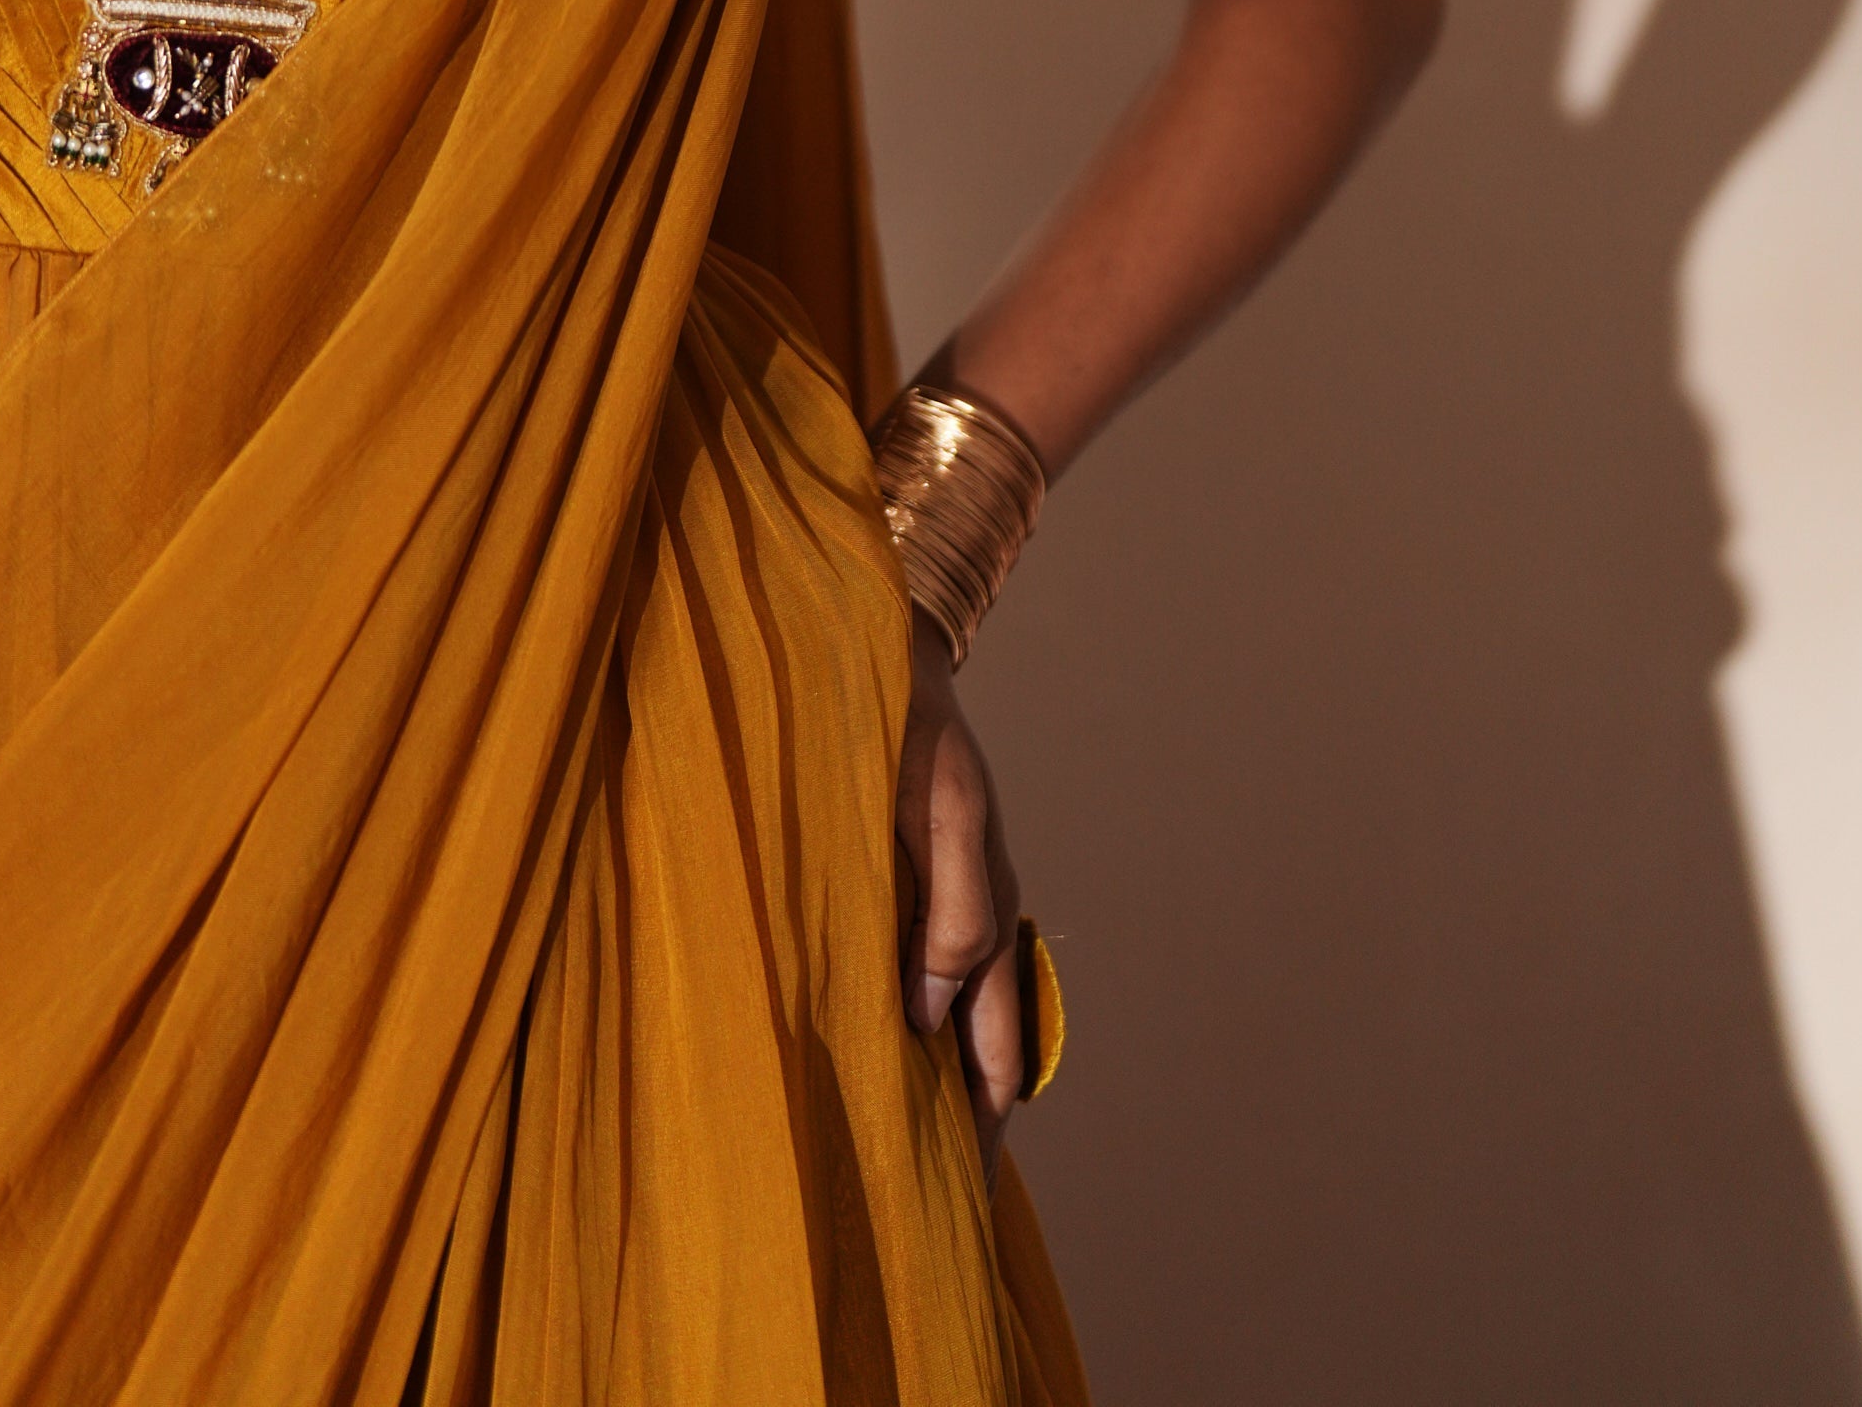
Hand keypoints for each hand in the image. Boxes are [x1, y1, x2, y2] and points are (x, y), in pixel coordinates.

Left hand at [894, 609, 1024, 1172]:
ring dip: (928, 1083)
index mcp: (985, 914)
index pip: (996, 1054)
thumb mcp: (946, 814)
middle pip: (976, 1052)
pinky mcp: (895, 885)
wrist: (876, 651)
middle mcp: (968, 921)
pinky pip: (906, 977)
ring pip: (942, 1022)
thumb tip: (926, 1019)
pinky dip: (900, 1030)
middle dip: (962, 1127)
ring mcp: (934, 905)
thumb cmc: (911, 729)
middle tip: (934, 1209)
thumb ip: (949, 913)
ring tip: (897, 1156)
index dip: (983, 1126)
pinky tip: (865, 1057)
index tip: (965, 1200)